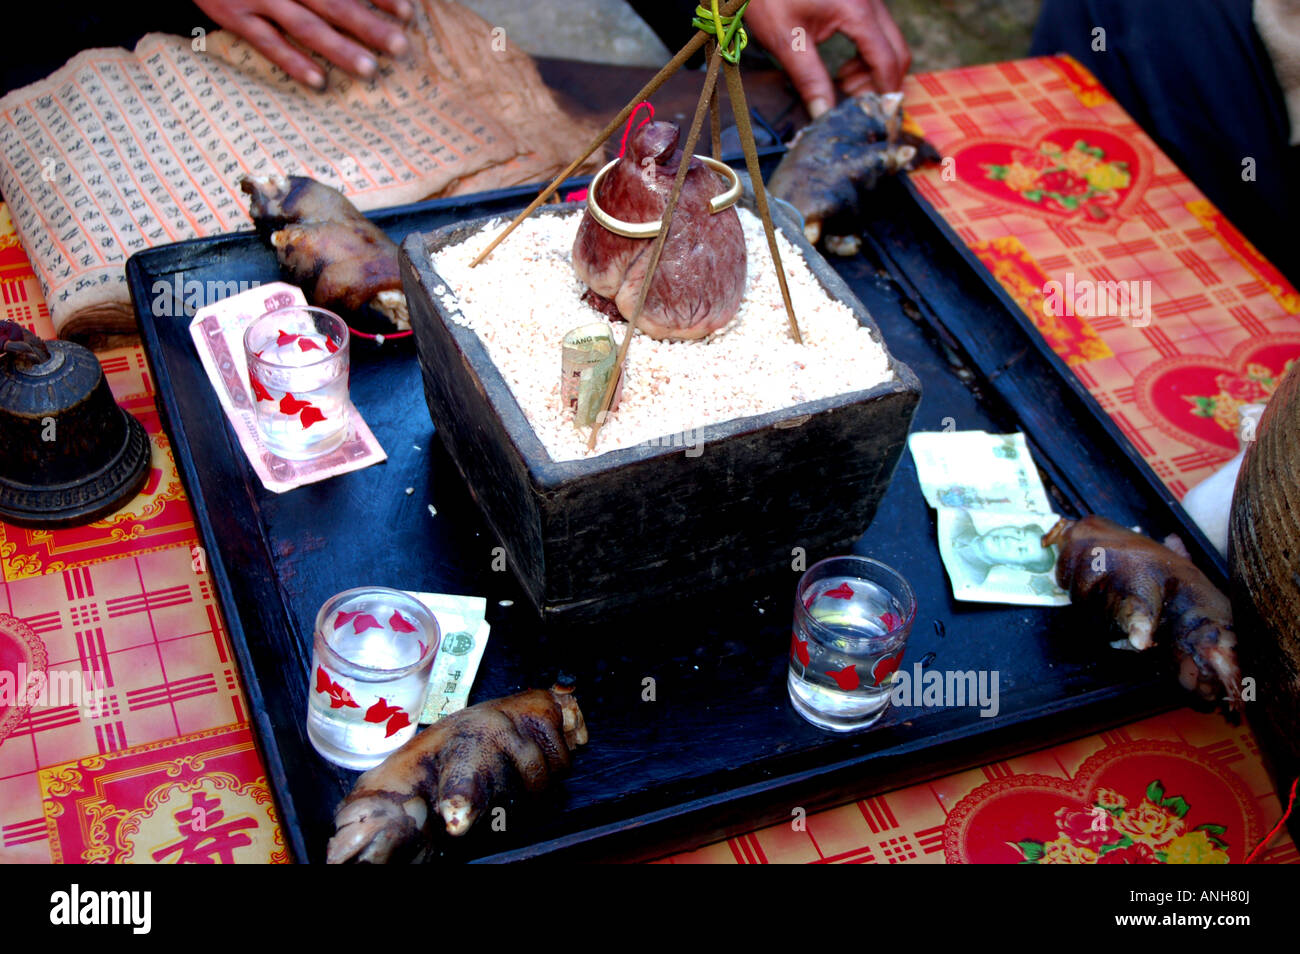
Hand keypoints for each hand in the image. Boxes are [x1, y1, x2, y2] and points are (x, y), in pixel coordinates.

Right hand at [193, 0, 414, 88]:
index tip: (408, 12)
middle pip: (332, 2)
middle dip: (368, 25)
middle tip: (400, 46)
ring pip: (305, 25)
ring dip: (339, 48)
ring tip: (370, 70)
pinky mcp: (233, 15)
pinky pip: (266, 42)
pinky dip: (292, 61)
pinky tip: (318, 81)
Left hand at [743, 0, 911, 116]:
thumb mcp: (787, 41)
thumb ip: (809, 80)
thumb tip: (823, 115)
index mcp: (856, 11)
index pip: (887, 61)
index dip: (883, 93)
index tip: (874, 116)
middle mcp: (870, 1)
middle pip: (897, 51)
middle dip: (881, 82)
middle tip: (852, 100)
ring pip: (889, 42)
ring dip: (873, 70)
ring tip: (842, 83)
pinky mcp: (860, 0)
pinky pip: (877, 32)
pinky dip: (868, 55)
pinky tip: (844, 67)